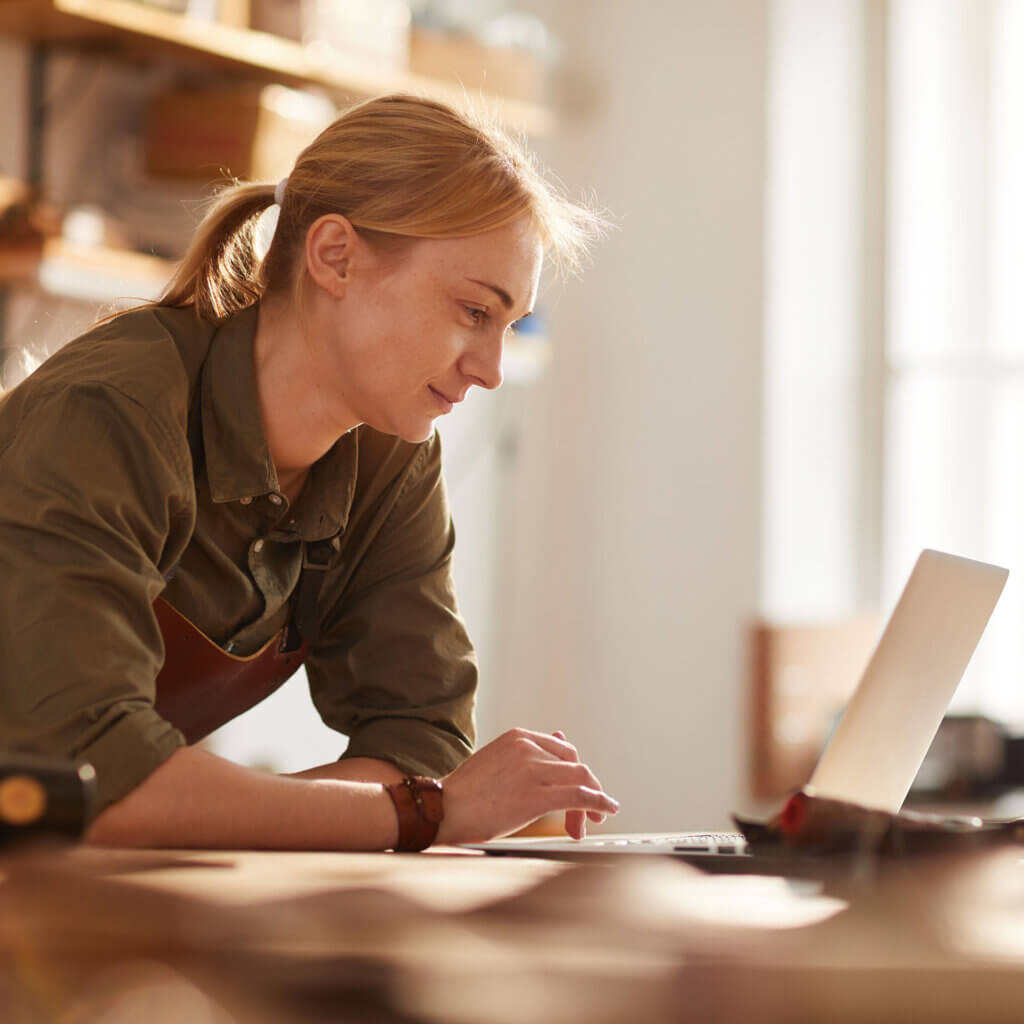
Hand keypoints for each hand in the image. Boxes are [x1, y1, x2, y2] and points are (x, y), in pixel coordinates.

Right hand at [435, 728, 618, 844]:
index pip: (563, 750)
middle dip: (587, 788)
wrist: (443, 809)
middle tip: (587, 814)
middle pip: (575, 764)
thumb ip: (529, 754)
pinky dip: (598, 803)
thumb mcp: (499, 761)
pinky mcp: (536, 795)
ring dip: (592, 801)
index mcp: (519, 736)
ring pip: (581, 779)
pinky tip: (604, 811)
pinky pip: (579, 796)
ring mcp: (533, 769)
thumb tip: (561, 737)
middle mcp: (528, 747)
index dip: (575, 773)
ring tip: (591, 821)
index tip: (578, 792)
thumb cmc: (467, 792)